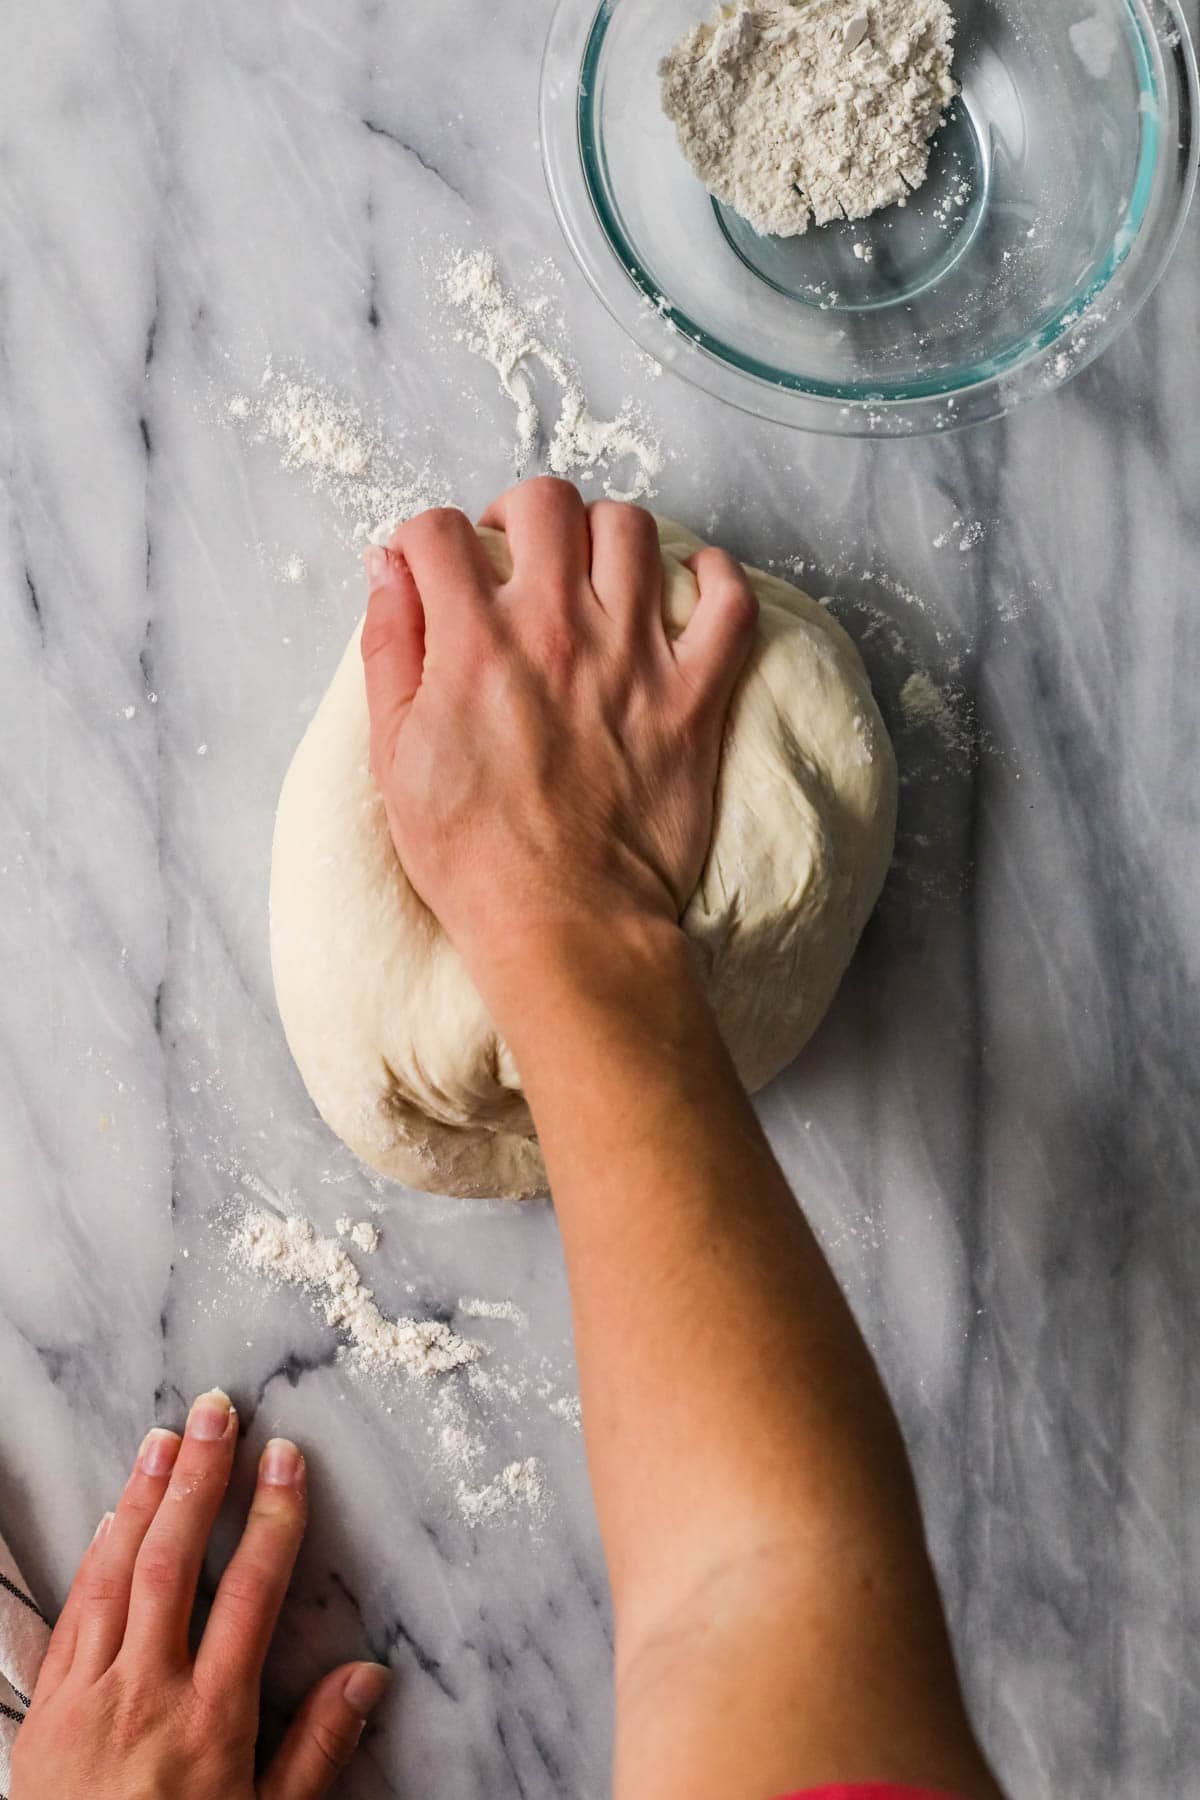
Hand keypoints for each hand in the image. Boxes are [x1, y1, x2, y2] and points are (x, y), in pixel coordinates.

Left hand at [12, 1390, 390, 1799]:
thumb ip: (314, 1750)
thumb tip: (368, 1678)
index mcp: (210, 1720)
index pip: (250, 1593)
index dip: (272, 1518)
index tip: (284, 1459)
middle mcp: (147, 1693)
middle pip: (175, 1563)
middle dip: (200, 1479)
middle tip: (218, 1412)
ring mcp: (89, 1696)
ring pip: (116, 1574)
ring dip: (144, 1498)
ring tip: (167, 1436)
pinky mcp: (47, 1709)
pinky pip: (72, 1615)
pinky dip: (94, 1557)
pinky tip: (113, 1517)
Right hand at [361, 478, 756, 977]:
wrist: (566, 922)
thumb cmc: (472, 855)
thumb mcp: (394, 756)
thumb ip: (390, 650)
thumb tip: (389, 572)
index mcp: (475, 643)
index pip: (442, 533)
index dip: (427, 541)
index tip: (431, 569)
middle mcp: (558, 630)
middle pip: (546, 504)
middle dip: (518, 514)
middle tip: (513, 557)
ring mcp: (635, 658)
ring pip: (633, 531)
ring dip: (604, 535)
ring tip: (590, 571)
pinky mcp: (695, 696)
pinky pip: (729, 603)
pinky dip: (716, 579)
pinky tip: (693, 586)